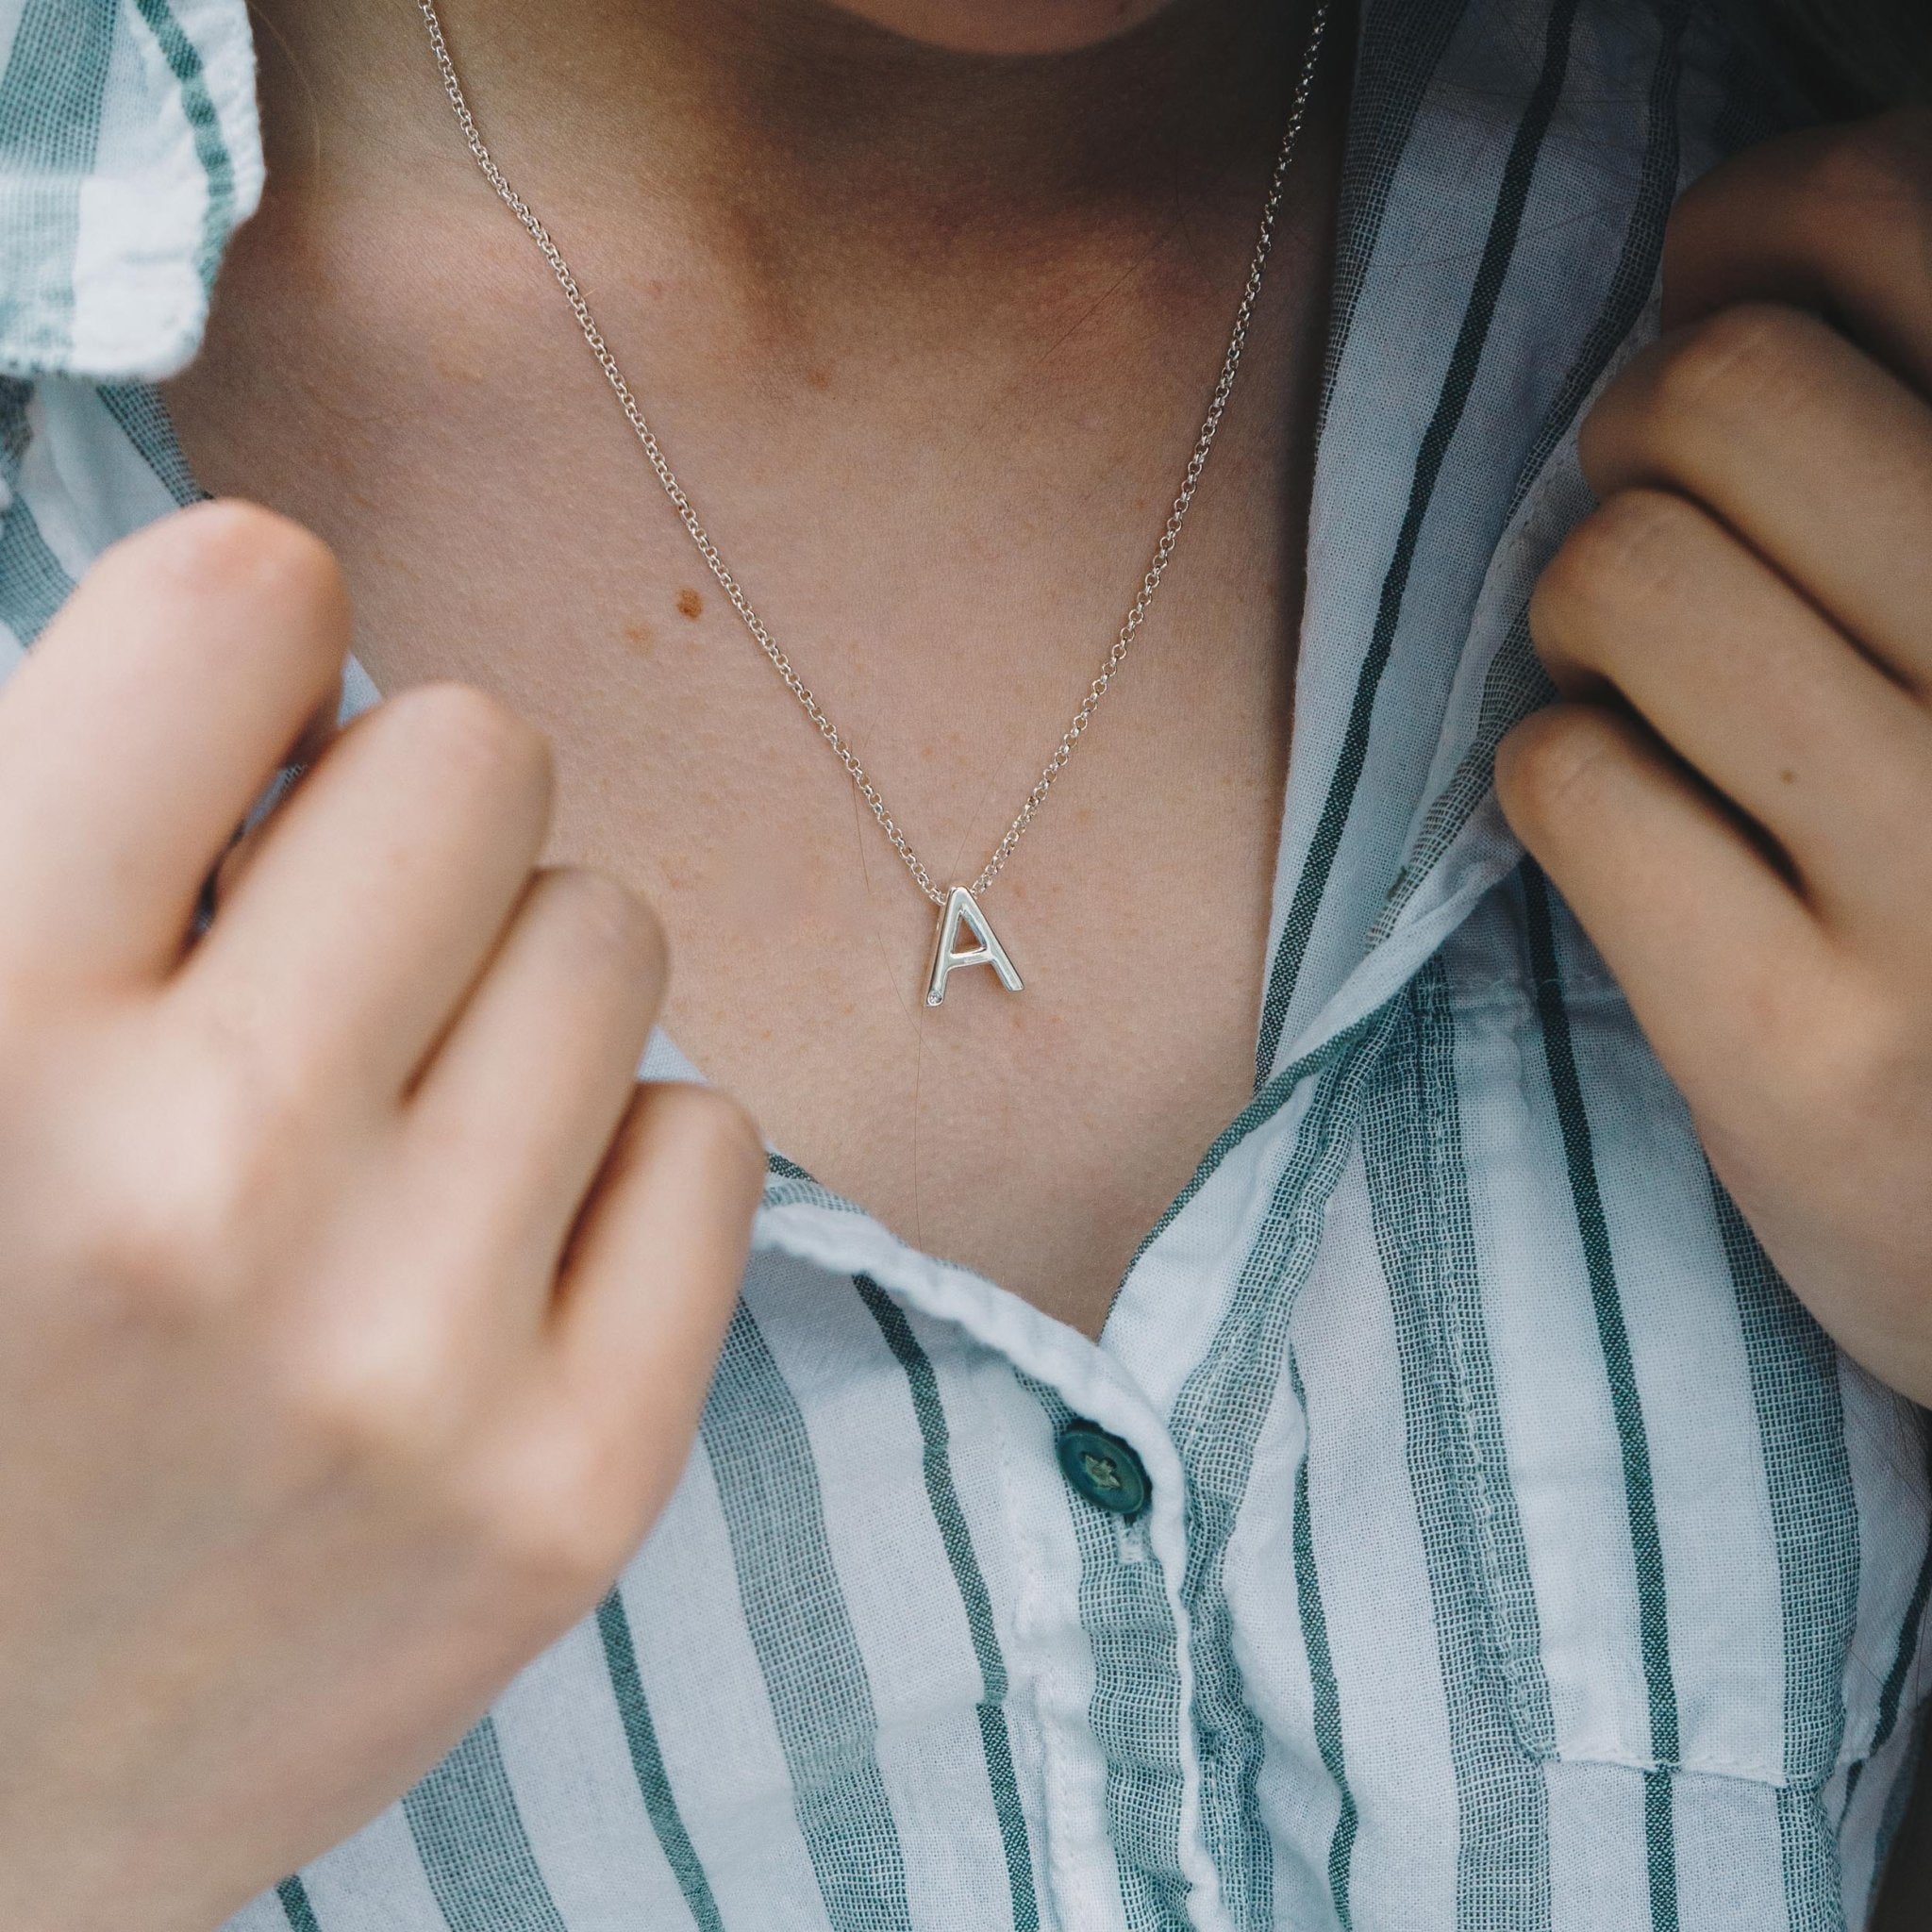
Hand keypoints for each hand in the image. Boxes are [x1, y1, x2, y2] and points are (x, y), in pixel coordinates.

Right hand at [0, 503, 762, 1931]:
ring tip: (384, 1116)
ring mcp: (418, 1357)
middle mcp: (213, 1187)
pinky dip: (608, 1158)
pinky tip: (483, 1246)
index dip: (242, 637)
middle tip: (318, 948)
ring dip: (503, 986)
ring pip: (608, 936)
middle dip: (400, 820)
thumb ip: (61, 838)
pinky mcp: (572, 1491)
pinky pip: (709, 1141)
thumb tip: (278, 645)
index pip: (241, 609)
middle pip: (481, 757)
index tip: (234, 738)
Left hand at [1496, 110, 1931, 1401]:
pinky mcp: (1800, 1046)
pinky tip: (1620, 822)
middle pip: (1720, 395)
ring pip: (1624, 576)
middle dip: (1635, 441)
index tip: (1707, 296)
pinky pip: (1565, 781)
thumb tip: (1720, 292)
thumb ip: (1914, 481)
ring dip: (1577, 615)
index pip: (1905, 222)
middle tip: (1659, 533)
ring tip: (1636, 684)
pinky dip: (1550, 776)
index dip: (1752, 229)